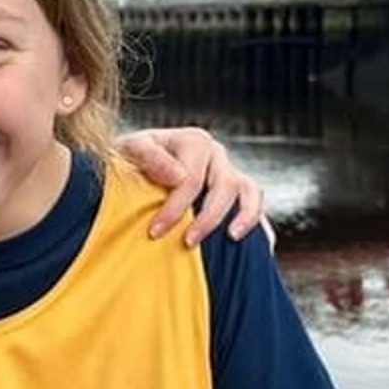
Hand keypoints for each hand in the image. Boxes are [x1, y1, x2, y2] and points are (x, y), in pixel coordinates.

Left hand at [115, 127, 264, 245]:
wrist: (132, 165)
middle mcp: (216, 155)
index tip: (155, 232)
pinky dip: (258, 224)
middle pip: (224, 186)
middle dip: (206, 218)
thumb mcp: (129, 150)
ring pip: (250, 192)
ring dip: (245, 217)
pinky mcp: (236, 191)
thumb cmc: (128, 160)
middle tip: (187, 243)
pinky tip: (260, 246)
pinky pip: (256, 205)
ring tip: (231, 238)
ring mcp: (229, 172)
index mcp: (193, 141)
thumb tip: (178, 177)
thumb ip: (149, 157)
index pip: (191, 179)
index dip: (175, 208)